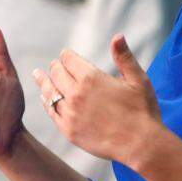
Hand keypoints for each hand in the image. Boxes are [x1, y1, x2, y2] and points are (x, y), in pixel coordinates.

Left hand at [32, 33, 163, 166]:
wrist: (140, 145)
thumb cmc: (142, 110)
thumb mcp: (138, 79)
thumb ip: (124, 57)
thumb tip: (117, 35)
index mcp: (91, 78)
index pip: (69, 59)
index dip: (67, 55)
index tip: (66, 55)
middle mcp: (76, 93)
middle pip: (57, 73)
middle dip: (56, 67)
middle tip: (56, 65)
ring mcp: (70, 113)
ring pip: (50, 92)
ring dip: (45, 82)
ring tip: (39, 75)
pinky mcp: (69, 130)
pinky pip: (51, 111)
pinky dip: (47, 102)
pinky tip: (46, 98)